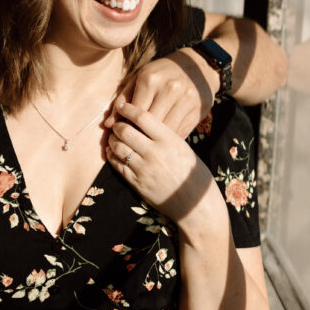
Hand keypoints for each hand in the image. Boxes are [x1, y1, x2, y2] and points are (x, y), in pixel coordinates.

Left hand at [105, 50, 218, 138]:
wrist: (198, 66)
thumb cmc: (161, 73)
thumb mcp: (140, 79)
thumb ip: (122, 100)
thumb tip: (108, 124)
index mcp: (151, 79)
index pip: (134, 112)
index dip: (126, 126)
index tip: (121, 133)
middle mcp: (170, 89)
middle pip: (149, 123)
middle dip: (139, 134)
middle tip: (132, 142)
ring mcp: (186, 100)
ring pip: (165, 131)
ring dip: (154, 140)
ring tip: (145, 143)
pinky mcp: (197, 111)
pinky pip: (179, 133)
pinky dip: (168, 140)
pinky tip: (161, 141)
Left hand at [106, 99, 221, 230]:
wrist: (196, 204)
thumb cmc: (193, 174)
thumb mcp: (183, 148)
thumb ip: (164, 135)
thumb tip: (143, 122)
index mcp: (169, 140)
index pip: (143, 117)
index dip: (129, 108)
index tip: (123, 105)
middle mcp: (155, 153)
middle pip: (125, 130)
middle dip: (117, 124)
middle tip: (116, 123)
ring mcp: (144, 169)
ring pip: (118, 147)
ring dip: (112, 139)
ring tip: (114, 137)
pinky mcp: (137, 183)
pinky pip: (117, 165)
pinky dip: (112, 155)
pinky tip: (114, 152)